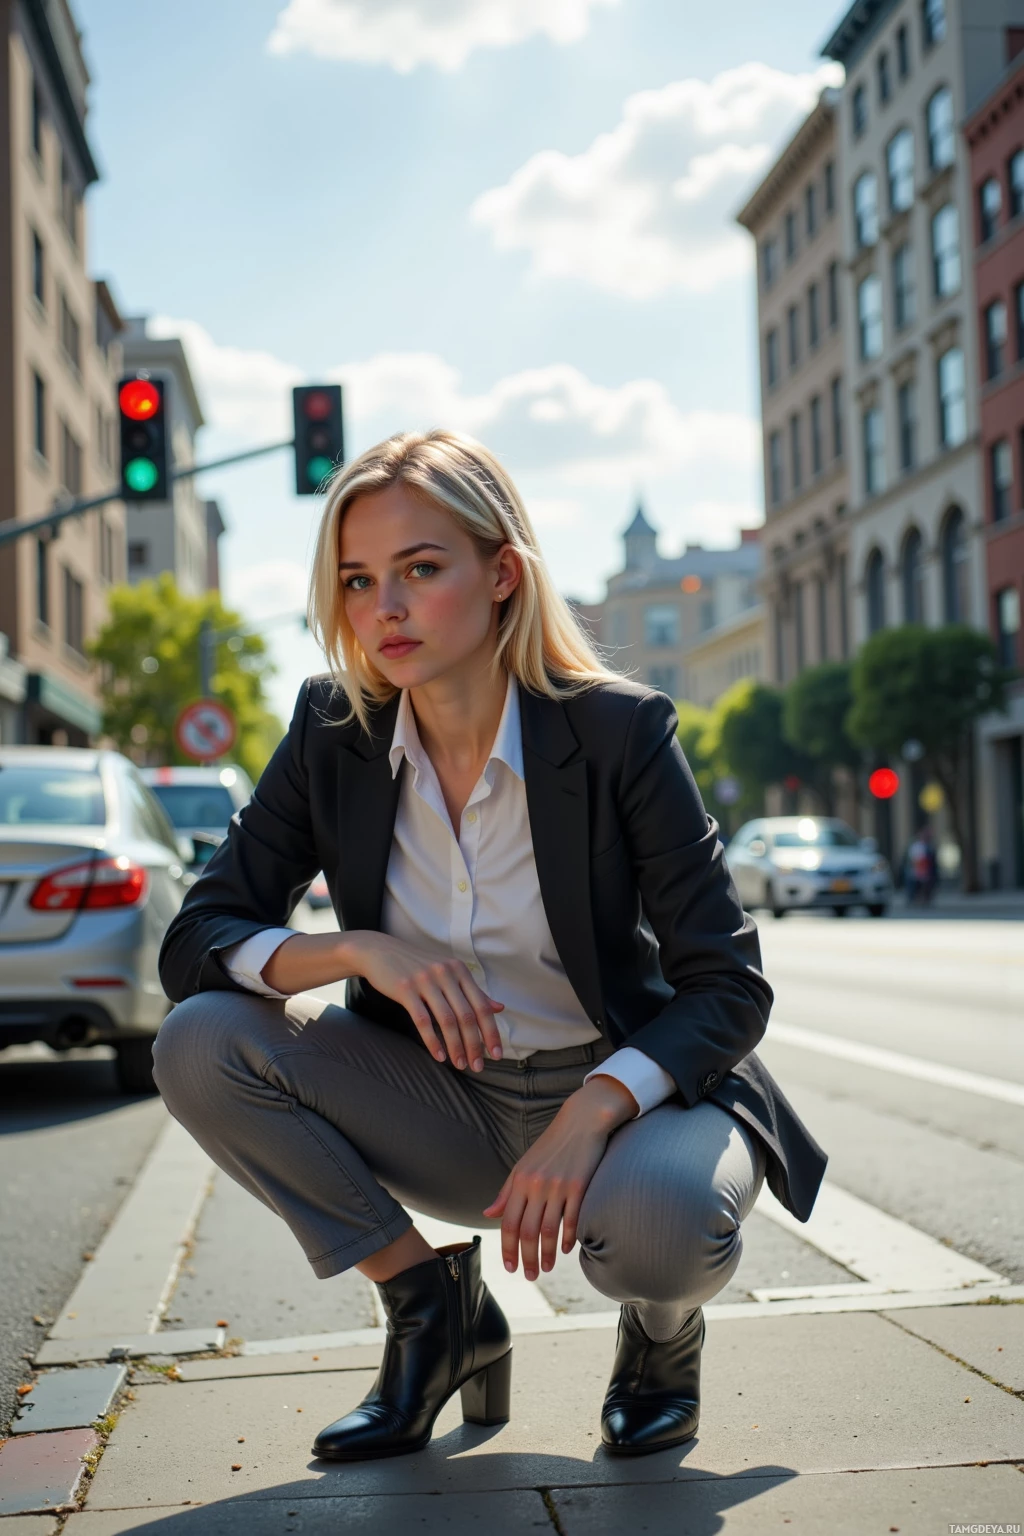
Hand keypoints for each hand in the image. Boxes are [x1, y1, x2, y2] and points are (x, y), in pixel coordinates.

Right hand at [355, 931, 504, 1071]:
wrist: (380, 951)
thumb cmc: (417, 965)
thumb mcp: (448, 973)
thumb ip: (473, 991)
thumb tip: (499, 1008)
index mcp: (459, 970)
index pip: (481, 1006)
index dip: (491, 1031)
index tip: (497, 1054)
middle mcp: (446, 973)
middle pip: (466, 1015)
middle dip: (474, 1044)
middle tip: (478, 1066)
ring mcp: (425, 980)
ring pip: (447, 1020)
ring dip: (455, 1046)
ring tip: (460, 1064)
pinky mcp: (406, 989)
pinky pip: (423, 1020)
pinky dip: (432, 1041)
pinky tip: (439, 1056)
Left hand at [482, 1075, 637, 1279]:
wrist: (581, 1121)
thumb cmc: (551, 1145)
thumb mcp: (523, 1165)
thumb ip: (507, 1192)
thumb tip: (489, 1215)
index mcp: (520, 1181)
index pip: (509, 1223)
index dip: (507, 1249)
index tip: (510, 1268)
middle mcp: (536, 1184)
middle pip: (527, 1231)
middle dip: (527, 1258)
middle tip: (530, 1276)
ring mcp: (558, 1186)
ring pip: (549, 1230)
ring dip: (547, 1254)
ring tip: (547, 1268)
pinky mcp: (580, 1186)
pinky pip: (572, 1219)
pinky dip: (568, 1238)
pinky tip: (566, 1249)